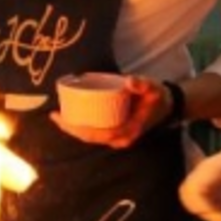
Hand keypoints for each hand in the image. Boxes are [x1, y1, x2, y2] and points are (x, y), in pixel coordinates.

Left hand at [50, 75, 168, 148]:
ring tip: (58, 117)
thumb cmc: (157, 97)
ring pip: (91, 137)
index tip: (63, 118)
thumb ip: (142, 84)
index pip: (97, 134)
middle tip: (54, 115)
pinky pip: (95, 132)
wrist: (167, 105)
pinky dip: (82, 127)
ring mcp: (117, 137)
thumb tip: (129, 81)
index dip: (78, 129)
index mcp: (127, 131)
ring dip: (74, 129)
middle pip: (89, 138)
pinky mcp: (115, 132)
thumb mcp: (153, 88)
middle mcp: (120, 139)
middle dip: (71, 129)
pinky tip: (71, 118)